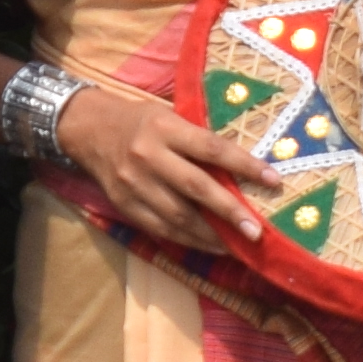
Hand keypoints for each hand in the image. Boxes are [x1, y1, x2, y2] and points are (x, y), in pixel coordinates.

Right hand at [56, 80, 268, 250]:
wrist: (89, 129)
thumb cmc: (140, 121)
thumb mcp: (169, 116)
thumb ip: (199, 140)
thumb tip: (245, 166)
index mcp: (165, 128)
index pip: (211, 148)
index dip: (244, 165)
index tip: (274, 180)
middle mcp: (148, 156)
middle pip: (196, 187)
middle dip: (229, 211)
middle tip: (257, 231)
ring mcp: (134, 184)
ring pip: (178, 215)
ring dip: (212, 235)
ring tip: (239, 245)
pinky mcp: (125, 205)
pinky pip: (161, 229)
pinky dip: (189, 240)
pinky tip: (210, 245)